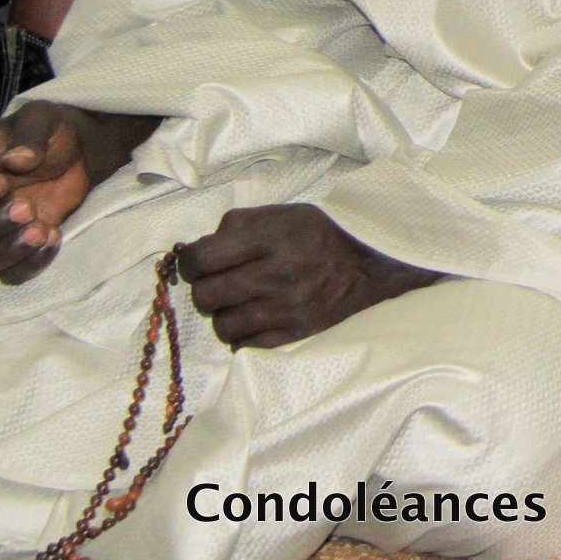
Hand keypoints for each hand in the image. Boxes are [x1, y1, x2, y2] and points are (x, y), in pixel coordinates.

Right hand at [0, 100, 153, 284]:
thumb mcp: (42, 119)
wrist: (79, 154)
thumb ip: (30, 135)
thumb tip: (16, 160)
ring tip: (42, 230)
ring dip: (4, 253)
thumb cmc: (49, 133)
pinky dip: (29, 264)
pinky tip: (54, 238)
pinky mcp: (8, 252)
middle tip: (28, 207)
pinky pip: (7, 275)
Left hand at [175, 203, 440, 347]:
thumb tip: (195, 249)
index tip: (196, 261)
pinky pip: (246, 346)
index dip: (189, 262)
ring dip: (224, 314)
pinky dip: (243, 335)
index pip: (202, 259)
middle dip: (205, 288)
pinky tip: (254, 318)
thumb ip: (236, 225)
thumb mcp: (283, 213)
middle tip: (219, 281)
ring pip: (223, 326)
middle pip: (206, 296)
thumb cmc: (321, 234)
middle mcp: (278, 275)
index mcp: (272, 239)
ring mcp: (287, 309)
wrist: (372, 263)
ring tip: (240, 301)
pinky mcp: (296, 333)